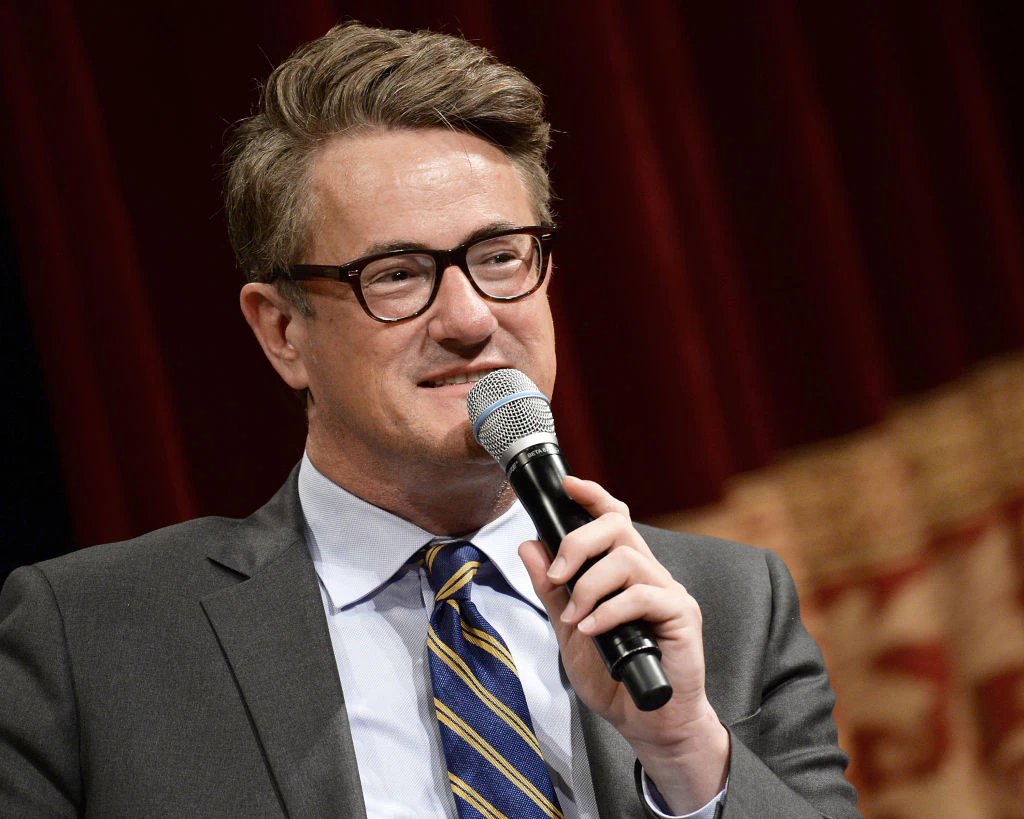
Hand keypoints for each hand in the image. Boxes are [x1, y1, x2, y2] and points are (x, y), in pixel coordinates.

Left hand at [519, 476, 728, 812]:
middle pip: (618, 526)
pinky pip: (643, 596)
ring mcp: (668, 592)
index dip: (593, 496)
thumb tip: (528, 546)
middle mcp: (649, 573)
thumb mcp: (569, 630)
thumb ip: (551, 590)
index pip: (614, 518)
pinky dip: (610, 611)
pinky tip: (594, 631)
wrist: (647, 722)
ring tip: (576, 618)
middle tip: (558, 575)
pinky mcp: (681, 615)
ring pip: (627, 559)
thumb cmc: (612, 676)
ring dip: (590, 586)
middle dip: (579, 542)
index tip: (568, 485)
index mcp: (624, 571)